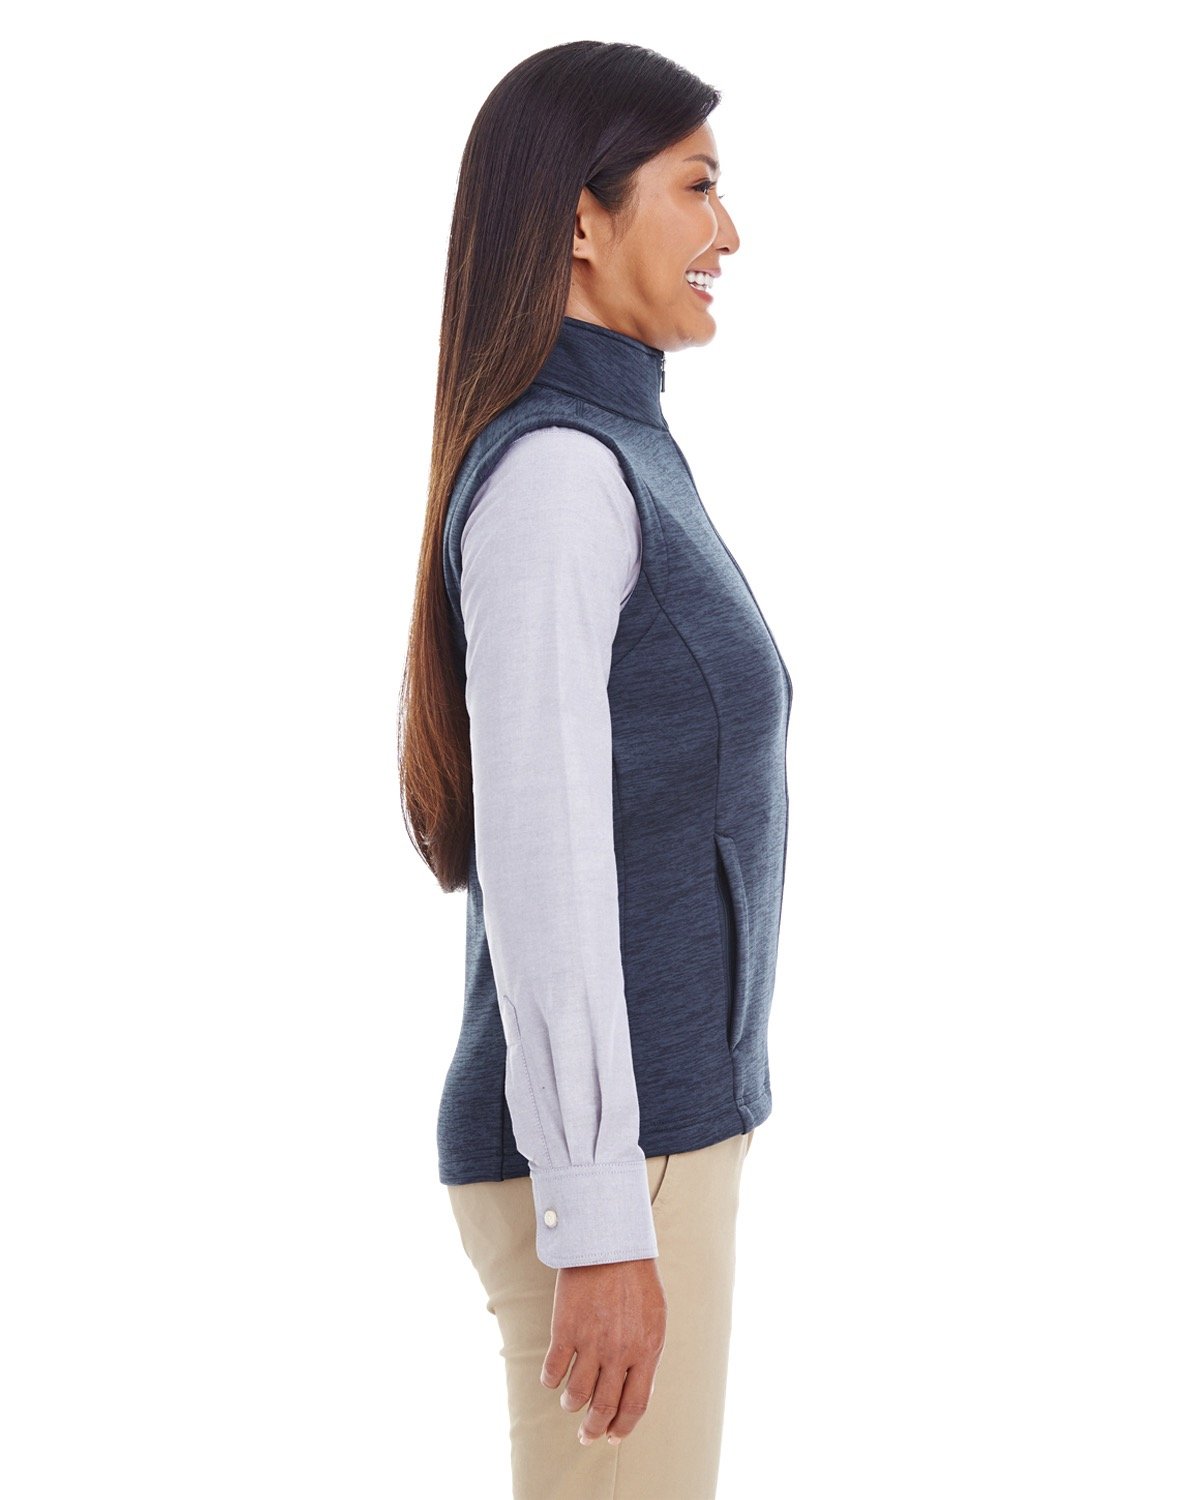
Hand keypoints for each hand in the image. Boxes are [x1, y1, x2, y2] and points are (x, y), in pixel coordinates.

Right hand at [539, 1258, 666, 1445]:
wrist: (610, 1241)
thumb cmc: (636, 1277)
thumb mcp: (654, 1317)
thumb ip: (647, 1353)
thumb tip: (636, 1387)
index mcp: (647, 1350)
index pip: (636, 1405)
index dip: (622, 1427)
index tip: (612, 1437)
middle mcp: (620, 1352)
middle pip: (604, 1407)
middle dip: (593, 1428)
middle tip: (586, 1436)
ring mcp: (591, 1342)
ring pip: (576, 1394)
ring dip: (572, 1404)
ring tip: (570, 1403)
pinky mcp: (565, 1330)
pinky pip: (553, 1371)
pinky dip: (551, 1382)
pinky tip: (552, 1380)